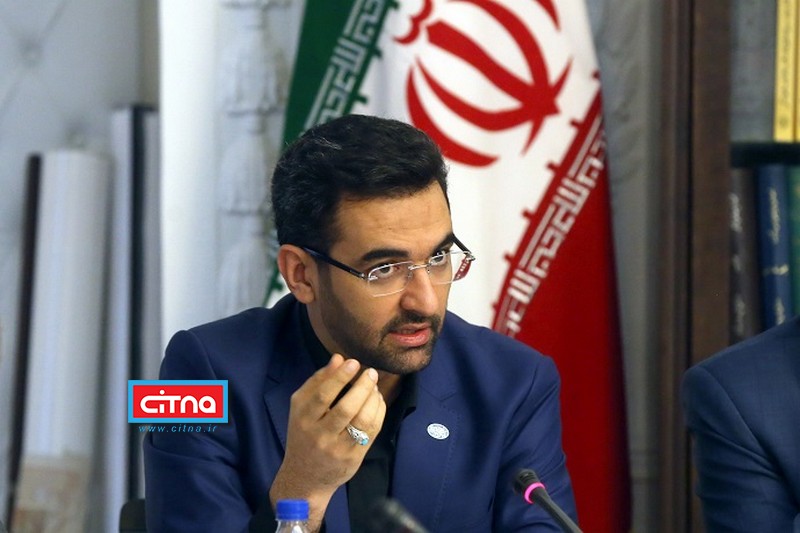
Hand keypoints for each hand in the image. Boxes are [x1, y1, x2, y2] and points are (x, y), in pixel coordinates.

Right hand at [269, 354, 386, 529]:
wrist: (305, 477)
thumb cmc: (303, 434)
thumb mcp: (301, 408)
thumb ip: (318, 381)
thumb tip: (338, 358)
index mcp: (303, 419)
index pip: (323, 395)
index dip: (340, 377)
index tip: (354, 362)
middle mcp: (319, 435)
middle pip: (345, 408)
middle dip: (362, 387)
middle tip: (371, 373)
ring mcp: (337, 448)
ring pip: (362, 421)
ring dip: (373, 399)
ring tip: (374, 386)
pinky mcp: (353, 458)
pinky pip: (371, 432)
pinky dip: (378, 412)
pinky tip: (377, 401)